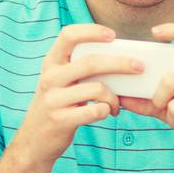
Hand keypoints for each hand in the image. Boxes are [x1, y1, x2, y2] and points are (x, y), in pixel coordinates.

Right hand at [15, 24, 139, 166]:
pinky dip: (106, 111)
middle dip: (121, 63)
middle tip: (140, 67)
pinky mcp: (61, 120)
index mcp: (51, 63)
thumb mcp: (59, 81)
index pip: (68, 35)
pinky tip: (106, 113)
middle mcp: (50, 78)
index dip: (92, 31)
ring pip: (97, 88)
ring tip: (116, 105)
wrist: (34, 141)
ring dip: (115, 97)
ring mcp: (54, 99)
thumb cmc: (57, 106)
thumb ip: (77, 68)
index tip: (112, 35)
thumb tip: (118, 56)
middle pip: (91, 62)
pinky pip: (95, 111)